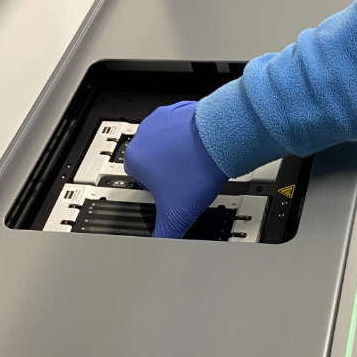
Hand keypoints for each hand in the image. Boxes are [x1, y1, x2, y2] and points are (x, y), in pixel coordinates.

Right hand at [124, 101, 228, 238]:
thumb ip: (164, 234)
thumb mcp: (177, 214)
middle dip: (167, 172)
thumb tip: (159, 246)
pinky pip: (181, 126)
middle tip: (185, 182)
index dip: (157, 189)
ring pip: (166, 143)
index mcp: (135, 158)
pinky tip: (202, 151)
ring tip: (195, 168)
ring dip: (178, 154)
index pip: (138, 180)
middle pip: (152, 160)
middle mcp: (144, 135)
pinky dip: (190, 138)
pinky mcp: (180, 110)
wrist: (222, 140)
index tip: (170, 193)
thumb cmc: (197, 169)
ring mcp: (162, 119)